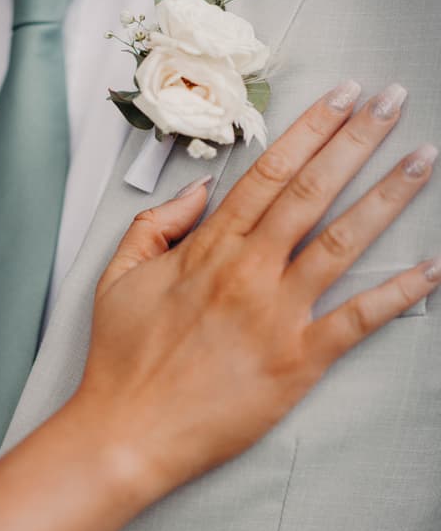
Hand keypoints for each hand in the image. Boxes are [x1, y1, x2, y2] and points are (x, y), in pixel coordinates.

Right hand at [76, 82, 438, 500]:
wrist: (128, 432)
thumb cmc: (121, 359)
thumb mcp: (119, 277)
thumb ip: (156, 226)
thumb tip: (200, 191)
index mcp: (208, 249)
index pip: (269, 173)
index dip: (310, 130)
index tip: (342, 97)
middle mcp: (248, 272)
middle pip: (311, 192)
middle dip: (356, 140)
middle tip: (393, 101)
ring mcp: (277, 316)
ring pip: (341, 243)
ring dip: (386, 197)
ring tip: (422, 160)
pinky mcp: (297, 362)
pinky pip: (357, 321)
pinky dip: (398, 294)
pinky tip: (432, 267)